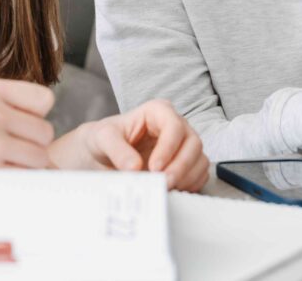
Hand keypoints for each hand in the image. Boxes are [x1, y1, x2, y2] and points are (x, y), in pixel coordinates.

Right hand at [0, 79, 55, 168]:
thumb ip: (10, 107)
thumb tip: (48, 132)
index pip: (44, 100)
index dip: (36, 115)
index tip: (18, 124)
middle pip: (46, 131)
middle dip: (32, 143)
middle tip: (6, 147)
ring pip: (40, 157)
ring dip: (26, 164)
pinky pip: (25, 176)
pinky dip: (16, 179)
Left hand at [52, 100, 208, 191]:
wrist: (102, 155)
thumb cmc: (103, 139)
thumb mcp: (102, 138)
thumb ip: (117, 149)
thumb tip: (134, 167)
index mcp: (158, 111)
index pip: (174, 126)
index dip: (168, 148)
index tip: (154, 168)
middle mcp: (176, 126)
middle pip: (193, 143)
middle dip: (180, 166)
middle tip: (163, 184)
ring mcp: (183, 145)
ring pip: (200, 159)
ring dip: (186, 178)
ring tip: (165, 189)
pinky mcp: (186, 164)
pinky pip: (199, 174)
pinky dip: (190, 185)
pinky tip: (172, 190)